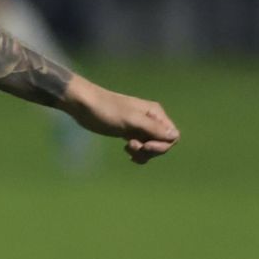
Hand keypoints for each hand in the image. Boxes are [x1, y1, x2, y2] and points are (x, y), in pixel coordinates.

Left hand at [60, 75, 179, 163]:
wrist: (84, 106)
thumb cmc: (107, 110)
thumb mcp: (131, 120)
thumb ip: (153, 128)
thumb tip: (175, 136)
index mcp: (155, 113)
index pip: (172, 136)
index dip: (162, 145)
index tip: (145, 146)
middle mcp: (151, 120)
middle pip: (162, 143)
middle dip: (150, 150)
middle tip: (131, 146)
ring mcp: (140, 127)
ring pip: (152, 147)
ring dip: (142, 153)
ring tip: (128, 148)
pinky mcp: (129, 132)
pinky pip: (141, 147)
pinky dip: (137, 153)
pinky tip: (127, 152)